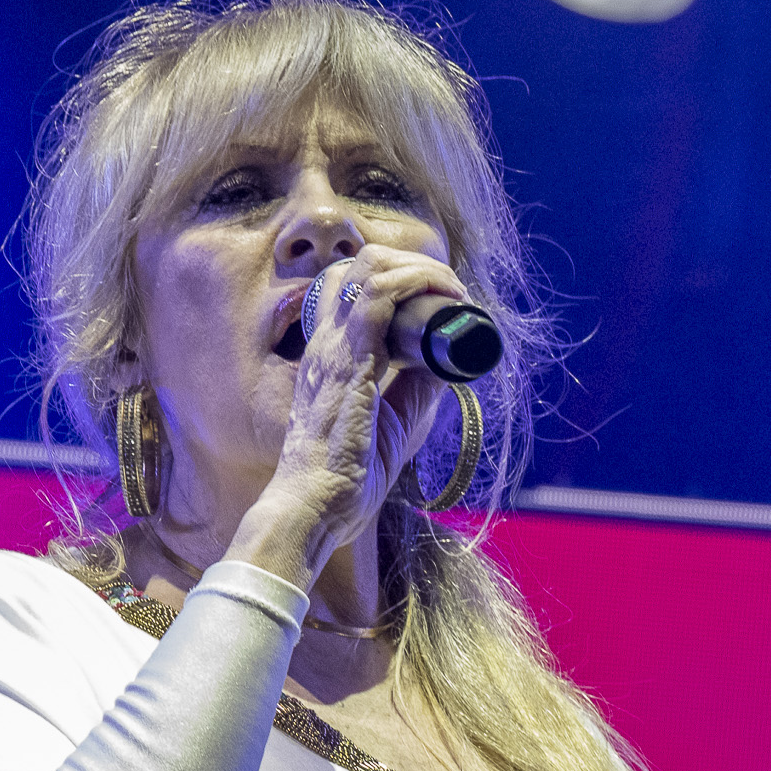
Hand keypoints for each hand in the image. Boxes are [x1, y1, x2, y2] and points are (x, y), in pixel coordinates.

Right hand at [253, 244, 474, 570]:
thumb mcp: (396, 419)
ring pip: (372, 268)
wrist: (317, 506)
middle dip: (416, 265)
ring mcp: (334, 346)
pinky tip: (446, 297)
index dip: (397, 277)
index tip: (438, 297)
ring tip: (453, 292)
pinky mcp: (349, 359)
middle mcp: (326, 340)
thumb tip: (449, 360)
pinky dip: (420, 283)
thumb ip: (416, 386)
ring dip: (424, 269)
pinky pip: (380, 293)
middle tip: (451, 292)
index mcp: (329, 353)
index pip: (349, 285)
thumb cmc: (349, 474)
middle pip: (361, 264)